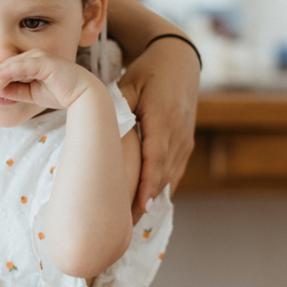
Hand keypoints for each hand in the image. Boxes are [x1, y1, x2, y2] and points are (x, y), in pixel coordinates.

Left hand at [0, 49, 98, 109]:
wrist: (83, 96)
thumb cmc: (60, 94)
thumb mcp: (31, 94)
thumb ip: (15, 91)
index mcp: (29, 63)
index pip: (5, 70)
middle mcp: (32, 57)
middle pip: (4, 67)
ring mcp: (38, 57)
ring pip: (9, 67)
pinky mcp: (44, 61)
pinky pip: (21, 66)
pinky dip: (8, 72)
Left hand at [117, 37, 199, 223]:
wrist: (179, 60)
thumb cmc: (148, 71)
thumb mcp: (130, 83)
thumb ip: (118, 106)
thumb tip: (99, 127)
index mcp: (163, 119)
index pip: (156, 158)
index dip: (148, 184)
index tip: (139, 206)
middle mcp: (178, 134)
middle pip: (163, 175)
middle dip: (146, 201)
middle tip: (125, 226)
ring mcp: (185, 139)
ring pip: (170, 176)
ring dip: (153, 198)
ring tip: (131, 221)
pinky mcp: (187, 142)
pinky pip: (175, 170)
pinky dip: (161, 187)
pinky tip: (147, 203)